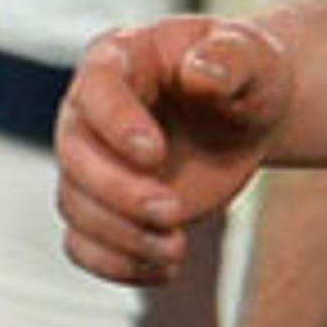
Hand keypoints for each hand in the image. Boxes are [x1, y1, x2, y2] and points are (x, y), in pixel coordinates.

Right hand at [57, 12, 294, 286]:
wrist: (246, 113)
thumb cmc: (246, 73)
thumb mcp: (253, 56)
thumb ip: (231, 57)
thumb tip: (200, 73)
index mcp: (120, 60)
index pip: (96, 89)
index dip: (116, 124)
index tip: (156, 155)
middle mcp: (90, 111)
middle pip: (73, 155)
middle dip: (118, 192)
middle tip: (172, 212)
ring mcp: (92, 161)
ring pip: (74, 206)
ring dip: (120, 236)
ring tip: (175, 248)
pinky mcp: (104, 205)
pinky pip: (82, 244)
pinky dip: (117, 266)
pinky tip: (165, 270)